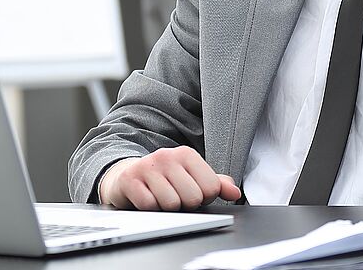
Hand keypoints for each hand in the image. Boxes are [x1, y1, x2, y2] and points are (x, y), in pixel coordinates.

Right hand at [99, 146, 240, 210]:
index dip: (203, 198)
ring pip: (171, 204)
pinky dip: (150, 209)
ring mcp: (147, 166)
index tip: (191, 192)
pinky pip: (150, 206)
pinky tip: (146, 199)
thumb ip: (216, 184)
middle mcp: (167, 156)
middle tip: (175, 197)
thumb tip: (235, 193)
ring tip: (160, 198)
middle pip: (192, 198)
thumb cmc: (164, 179)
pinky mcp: (130, 180)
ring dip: (167, 208)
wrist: (127, 176)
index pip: (211, 188)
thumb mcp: (191, 177)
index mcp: (187, 154)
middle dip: (185, 205)